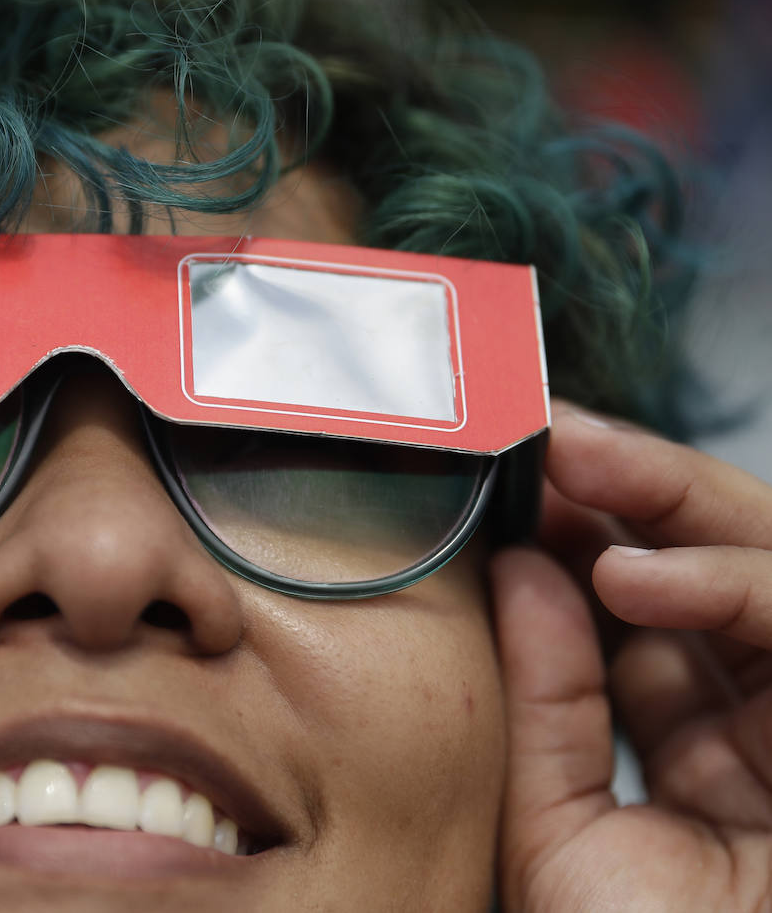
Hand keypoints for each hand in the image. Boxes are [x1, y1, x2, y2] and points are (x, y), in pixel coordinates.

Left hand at [491, 400, 771, 910]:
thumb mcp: (558, 823)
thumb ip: (548, 697)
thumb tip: (518, 570)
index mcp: (691, 747)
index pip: (641, 614)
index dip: (584, 535)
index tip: (512, 477)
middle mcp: (760, 728)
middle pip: (708, 572)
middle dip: (634, 494)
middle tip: (550, 437)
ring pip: (764, 575)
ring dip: (673, 507)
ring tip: (577, 463)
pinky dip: (725, 590)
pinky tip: (632, 572)